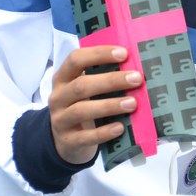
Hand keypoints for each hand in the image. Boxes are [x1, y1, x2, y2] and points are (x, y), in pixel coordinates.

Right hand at [47, 45, 140, 164]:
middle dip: (111, 81)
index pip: (76, 59)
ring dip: (110, 105)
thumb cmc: (84, 105)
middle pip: (81, 85)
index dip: (99, 54)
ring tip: (133, 103)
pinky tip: (120, 127)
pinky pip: (85, 137)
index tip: (124, 53)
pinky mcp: (67, 141)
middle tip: (137, 79)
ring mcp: (60, 120)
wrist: (66, 140)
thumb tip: (137, 68)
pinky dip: (104, 132)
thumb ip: (103, 77)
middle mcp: (58, 97)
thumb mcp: (87, 89)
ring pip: (82, 110)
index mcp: (63, 78)